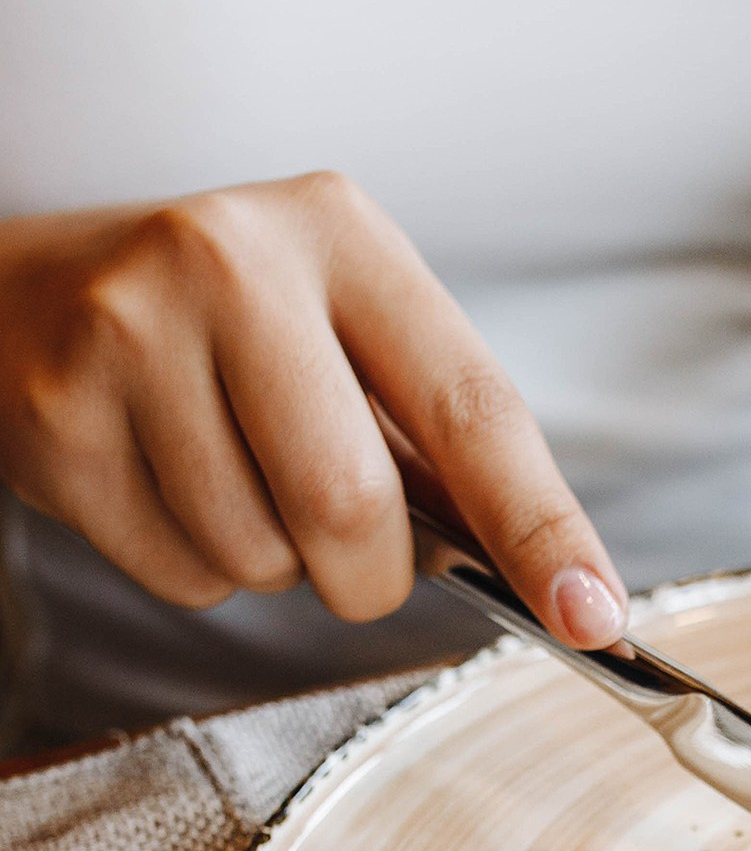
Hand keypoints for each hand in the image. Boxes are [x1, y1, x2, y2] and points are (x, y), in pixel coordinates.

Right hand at [0, 171, 626, 640]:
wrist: (29, 297)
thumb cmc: (230, 335)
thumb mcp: (345, 337)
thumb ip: (440, 446)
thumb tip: (558, 586)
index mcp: (343, 233)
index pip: (472, 407)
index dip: (541, 528)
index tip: (594, 617)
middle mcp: (232, 259)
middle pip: (352, 509)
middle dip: (365, 575)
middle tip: (342, 548)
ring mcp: (131, 332)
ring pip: (260, 557)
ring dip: (269, 565)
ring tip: (227, 476)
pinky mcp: (58, 414)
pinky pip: (178, 573)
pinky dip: (194, 568)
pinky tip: (163, 483)